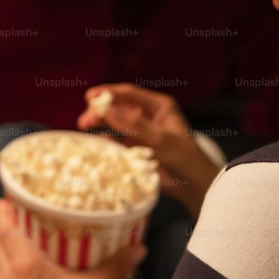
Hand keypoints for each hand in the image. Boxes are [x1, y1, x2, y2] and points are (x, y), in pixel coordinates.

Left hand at [0, 199, 145, 278]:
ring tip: (18, 239)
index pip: (5, 229)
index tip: (6, 197)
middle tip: (17, 214)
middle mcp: (9, 276)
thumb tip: (137, 249)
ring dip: (4, 248)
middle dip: (4, 226)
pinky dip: (7, 270)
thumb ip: (114, 268)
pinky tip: (22, 274)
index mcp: (25, 265)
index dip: (3, 211)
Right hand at [77, 83, 221, 216]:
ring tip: (83, 128)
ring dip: (101, 124)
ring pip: (116, 123)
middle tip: (83, 120)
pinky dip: (106, 140)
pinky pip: (117, 140)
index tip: (90, 97)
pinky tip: (95, 142)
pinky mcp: (137, 147)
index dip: (108, 93)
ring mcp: (141, 131)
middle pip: (119, 107)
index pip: (129, 94)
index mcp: (159, 106)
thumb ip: (135, 125)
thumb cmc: (186, 159)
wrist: (194, 186)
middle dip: (100, 111)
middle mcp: (148, 115)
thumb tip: (108, 110)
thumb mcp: (162, 140)